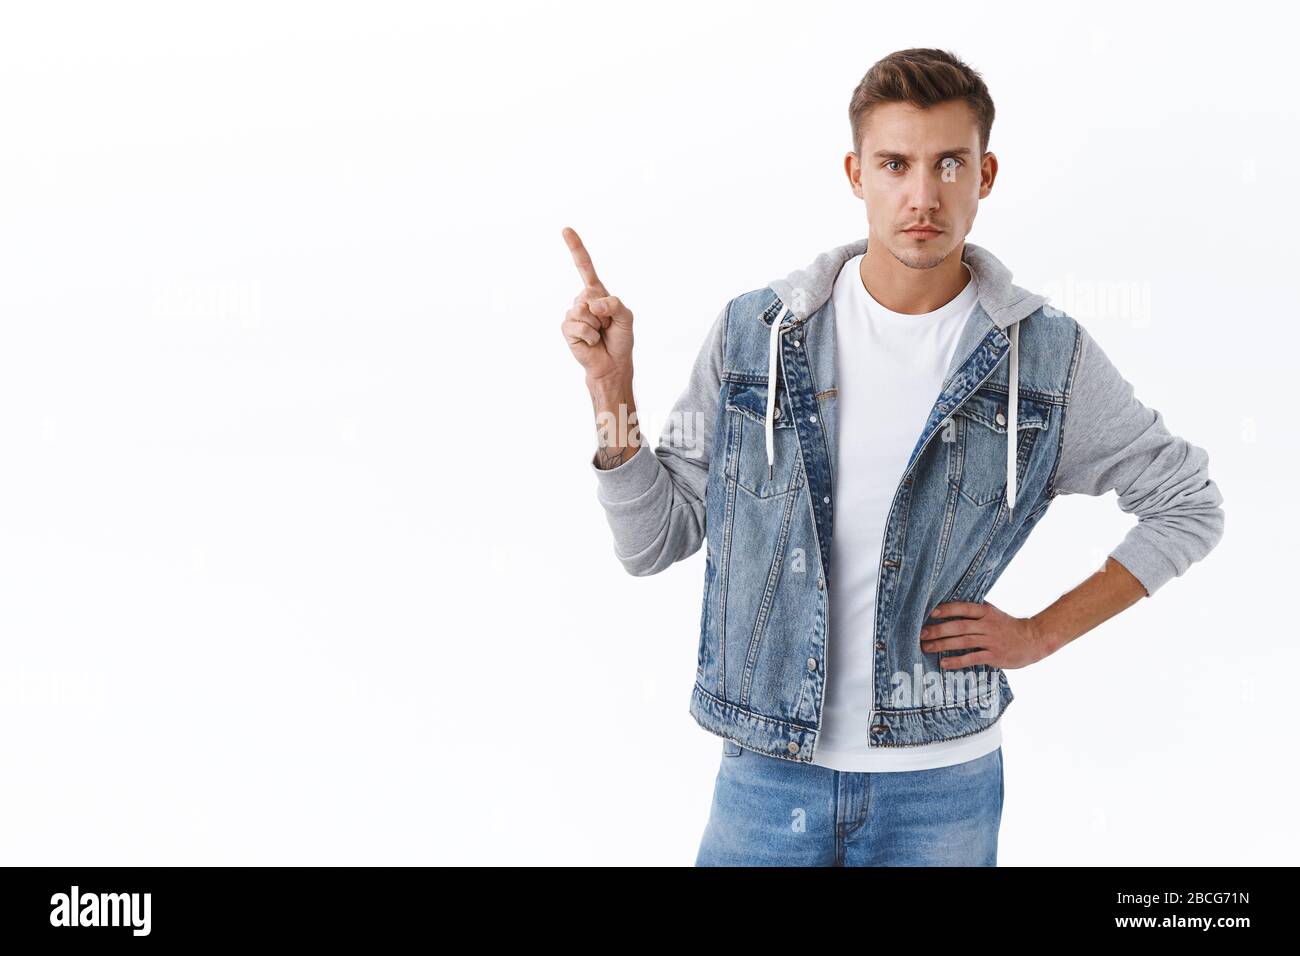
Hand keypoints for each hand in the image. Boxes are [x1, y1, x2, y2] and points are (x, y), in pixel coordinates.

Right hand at [560, 226, 633, 383]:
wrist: (612, 364)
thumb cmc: (620, 339)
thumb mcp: (626, 317)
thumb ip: (614, 304)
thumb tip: (592, 304)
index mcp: (597, 293)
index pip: (585, 267)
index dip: (576, 248)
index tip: (565, 230)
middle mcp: (583, 300)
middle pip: (589, 293)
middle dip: (603, 312)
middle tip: (607, 326)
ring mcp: (573, 314)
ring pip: (583, 311)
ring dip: (597, 326)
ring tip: (599, 334)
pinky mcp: (567, 329)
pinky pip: (578, 326)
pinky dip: (589, 336)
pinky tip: (592, 342)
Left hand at [919, 601, 1056, 669]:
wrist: (1033, 639)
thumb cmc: (1008, 626)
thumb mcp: (993, 614)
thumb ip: (975, 611)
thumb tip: (950, 606)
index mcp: (986, 612)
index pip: (963, 608)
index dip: (947, 610)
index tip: (930, 613)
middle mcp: (987, 625)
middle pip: (959, 626)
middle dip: (938, 630)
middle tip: (921, 634)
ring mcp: (991, 641)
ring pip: (963, 642)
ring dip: (943, 645)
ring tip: (926, 648)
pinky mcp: (994, 656)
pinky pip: (972, 658)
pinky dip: (957, 661)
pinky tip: (944, 663)